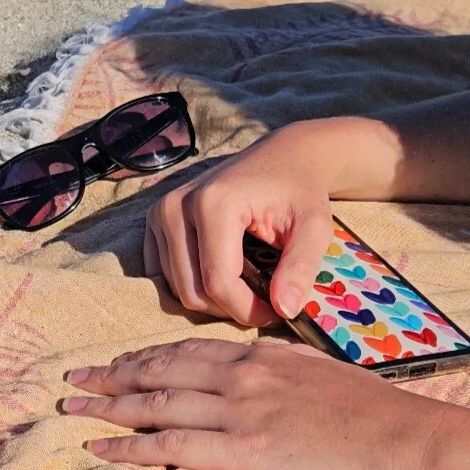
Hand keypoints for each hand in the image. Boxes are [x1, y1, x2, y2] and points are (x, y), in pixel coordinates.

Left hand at [62, 338, 455, 469]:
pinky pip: (169, 444)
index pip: (184, 350)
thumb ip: (275, 368)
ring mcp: (238, 411)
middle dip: (111, 375)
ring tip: (72, 407)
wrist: (410, 443)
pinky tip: (100, 446)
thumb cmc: (373, 415)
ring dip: (106, 405)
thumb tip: (251, 367)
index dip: (142, 356)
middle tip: (75, 381)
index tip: (115, 362)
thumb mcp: (316, 373)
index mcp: (258, 356)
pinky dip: (128, 444)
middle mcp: (239, 375)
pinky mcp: (242, 451)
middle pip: (158, 370)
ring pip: (154, 402)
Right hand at [145, 122, 337, 325]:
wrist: (282, 156)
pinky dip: (192, 285)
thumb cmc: (300, 192)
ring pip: (176, 287)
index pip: (217, 282)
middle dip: (229, 308)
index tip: (278, 313)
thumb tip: (285, 310)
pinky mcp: (154, 219)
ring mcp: (160, 212)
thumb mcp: (315, 228)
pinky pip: (163, 274)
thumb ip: (301, 268)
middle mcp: (176, 206)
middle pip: (191, 290)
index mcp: (213, 204)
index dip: (248, 310)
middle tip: (263, 302)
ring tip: (246, 288)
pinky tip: (221, 274)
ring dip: (211, 299)